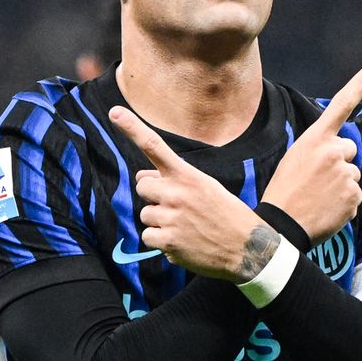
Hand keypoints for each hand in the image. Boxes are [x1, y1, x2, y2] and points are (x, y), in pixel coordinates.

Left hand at [110, 106, 275, 281]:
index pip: (154, 146)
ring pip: (145, 214)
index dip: (132, 128)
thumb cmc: (225, 213)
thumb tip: (140, 175)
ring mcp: (171, 218)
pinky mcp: (168, 241)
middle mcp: (176, 193)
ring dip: (159, 221)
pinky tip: (181, 241)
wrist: (247, 247)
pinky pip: (147, 237)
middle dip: (154, 196)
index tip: (114, 113)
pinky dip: (161, 241)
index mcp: (187, 175)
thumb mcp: (205, 187)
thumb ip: (173, 178)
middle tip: (177, 206)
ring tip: (185, 226)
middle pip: (142, 187)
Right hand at [261, 65, 361, 243]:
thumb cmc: (285, 190)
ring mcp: (346, 174)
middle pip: (348, 150)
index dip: (359, 86)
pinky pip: (355, 196)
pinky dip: (343, 203)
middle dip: (338, 161)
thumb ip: (320, 150)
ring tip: (318, 197)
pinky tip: (326, 209)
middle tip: (316, 179)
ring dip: (340, 184)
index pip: (340, 106)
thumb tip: (345, 153)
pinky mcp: (354, 196)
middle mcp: (333, 152)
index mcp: (315, 139)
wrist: (281, 226)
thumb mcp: (296, 159)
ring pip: (352, 174)